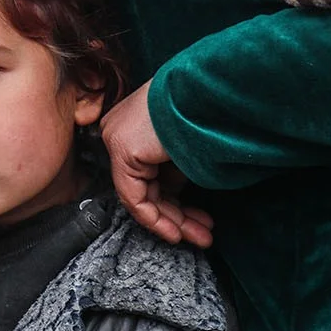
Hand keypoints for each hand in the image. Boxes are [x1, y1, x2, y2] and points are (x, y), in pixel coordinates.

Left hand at [100, 80, 213, 246]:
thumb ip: (175, 168)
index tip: (198, 220)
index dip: (176, 202)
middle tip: (203, 233)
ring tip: (201, 237)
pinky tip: (177, 232)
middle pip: (147, 186)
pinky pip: (134, 197)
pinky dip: (155, 219)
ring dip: (174, 222)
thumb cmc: (210, 110)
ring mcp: (117, 137)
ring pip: (142, 196)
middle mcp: (120, 128)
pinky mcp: (122, 149)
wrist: (214, 93)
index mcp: (135, 123)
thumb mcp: (188, 144)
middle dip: (178, 215)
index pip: (149, 173)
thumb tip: (174, 193)